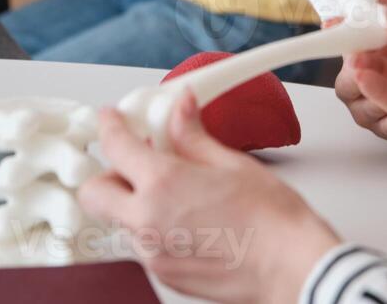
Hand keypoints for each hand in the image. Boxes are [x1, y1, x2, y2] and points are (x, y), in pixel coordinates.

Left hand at [79, 93, 339, 303]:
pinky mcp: (164, 274)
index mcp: (162, 184)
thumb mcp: (231, 163)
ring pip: (120, 221)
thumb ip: (193, 136)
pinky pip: (143, 244)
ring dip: (135, 202)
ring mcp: (152, 253)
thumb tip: (180, 111)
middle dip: (109, 173)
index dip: (110, 126)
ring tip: (176, 193)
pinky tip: (189, 220)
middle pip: (96, 193)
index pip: (115, 147)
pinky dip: (154, 228)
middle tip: (136, 162)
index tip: (112, 120)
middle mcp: (147, 221)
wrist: (290, 265)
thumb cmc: (271, 219)